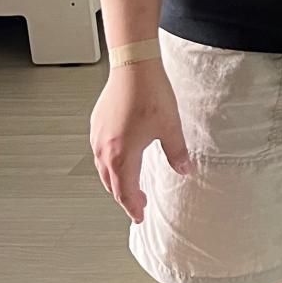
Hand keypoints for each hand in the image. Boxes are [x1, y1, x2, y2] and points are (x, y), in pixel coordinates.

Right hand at [90, 58, 189, 223]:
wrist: (133, 66)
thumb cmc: (150, 94)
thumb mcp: (171, 127)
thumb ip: (177, 153)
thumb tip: (184, 170)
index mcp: (123, 155)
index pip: (125, 191)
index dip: (133, 206)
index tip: (140, 216)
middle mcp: (105, 150)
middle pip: (112, 184)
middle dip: (125, 197)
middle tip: (138, 205)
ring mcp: (98, 137)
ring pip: (103, 170)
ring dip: (116, 181)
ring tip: (130, 185)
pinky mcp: (97, 125)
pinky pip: (100, 153)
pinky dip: (109, 164)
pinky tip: (121, 159)